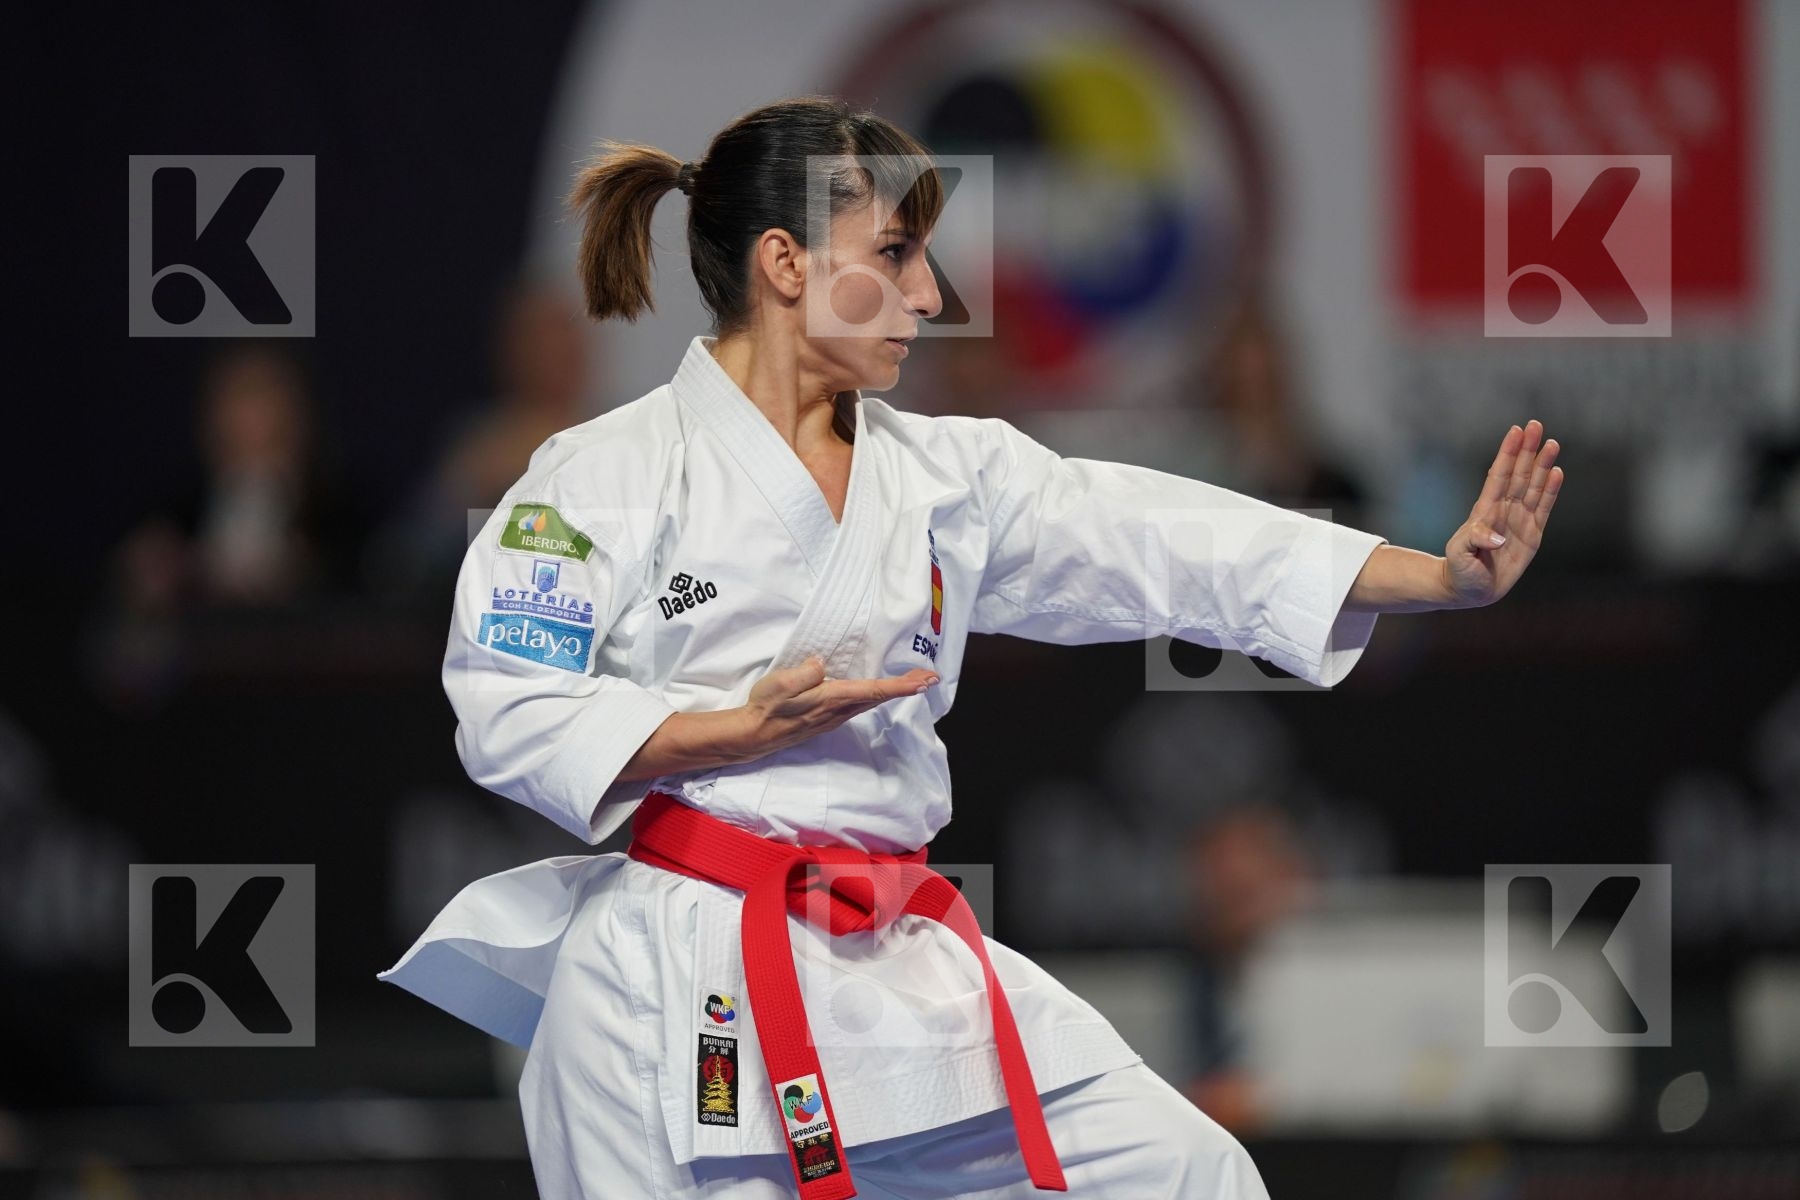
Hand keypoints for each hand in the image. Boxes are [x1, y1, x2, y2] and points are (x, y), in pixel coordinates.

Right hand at [732, 656, 937, 759]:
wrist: (754, 734)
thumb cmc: (766, 707)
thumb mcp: (781, 684)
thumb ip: (805, 673)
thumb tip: (822, 664)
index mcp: (832, 698)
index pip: (873, 690)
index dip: (901, 686)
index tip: (924, 682)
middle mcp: (839, 710)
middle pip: (880, 697)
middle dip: (907, 687)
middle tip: (931, 677)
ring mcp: (835, 717)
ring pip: (872, 702)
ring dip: (894, 691)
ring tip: (913, 681)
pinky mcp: (828, 718)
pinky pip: (860, 705)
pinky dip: (878, 695)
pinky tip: (879, 691)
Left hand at [1441, 419, 1563, 608]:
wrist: (1470, 590)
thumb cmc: (1460, 570)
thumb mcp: (1459, 554)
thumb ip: (1474, 540)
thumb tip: (1498, 537)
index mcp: (1485, 510)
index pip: (1499, 475)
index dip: (1508, 453)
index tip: (1516, 430)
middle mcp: (1504, 510)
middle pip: (1518, 474)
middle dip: (1527, 450)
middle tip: (1536, 425)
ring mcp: (1519, 520)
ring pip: (1533, 487)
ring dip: (1543, 466)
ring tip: (1552, 444)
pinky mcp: (1532, 535)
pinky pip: (1544, 508)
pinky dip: (1550, 491)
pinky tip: (1557, 473)